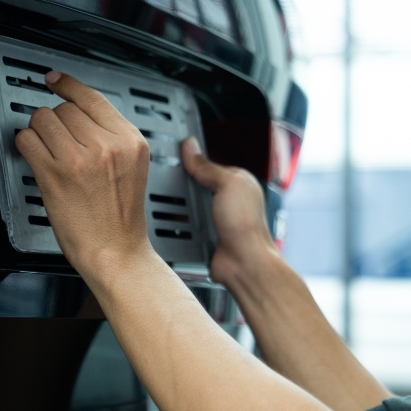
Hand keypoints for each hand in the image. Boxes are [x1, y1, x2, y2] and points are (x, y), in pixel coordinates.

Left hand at [14, 72, 153, 276]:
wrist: (115, 251)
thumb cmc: (120, 217)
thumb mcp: (132, 168)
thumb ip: (112, 139)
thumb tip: (78, 113)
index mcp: (130, 141)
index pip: (93, 98)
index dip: (68, 85)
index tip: (55, 79)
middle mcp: (107, 145)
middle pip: (65, 109)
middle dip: (56, 121)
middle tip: (58, 142)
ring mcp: (80, 159)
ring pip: (43, 119)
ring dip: (38, 131)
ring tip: (48, 151)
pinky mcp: (55, 174)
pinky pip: (27, 139)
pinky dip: (26, 145)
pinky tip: (37, 158)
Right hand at [180, 138, 278, 285]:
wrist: (243, 264)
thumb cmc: (245, 227)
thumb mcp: (227, 185)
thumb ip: (207, 166)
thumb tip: (191, 147)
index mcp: (238, 181)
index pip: (208, 164)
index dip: (191, 161)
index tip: (172, 157)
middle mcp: (228, 198)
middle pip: (195, 184)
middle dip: (182, 185)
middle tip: (167, 183)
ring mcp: (216, 217)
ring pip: (188, 204)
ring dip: (177, 206)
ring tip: (165, 204)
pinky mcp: (205, 234)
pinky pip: (185, 224)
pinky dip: (177, 223)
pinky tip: (170, 221)